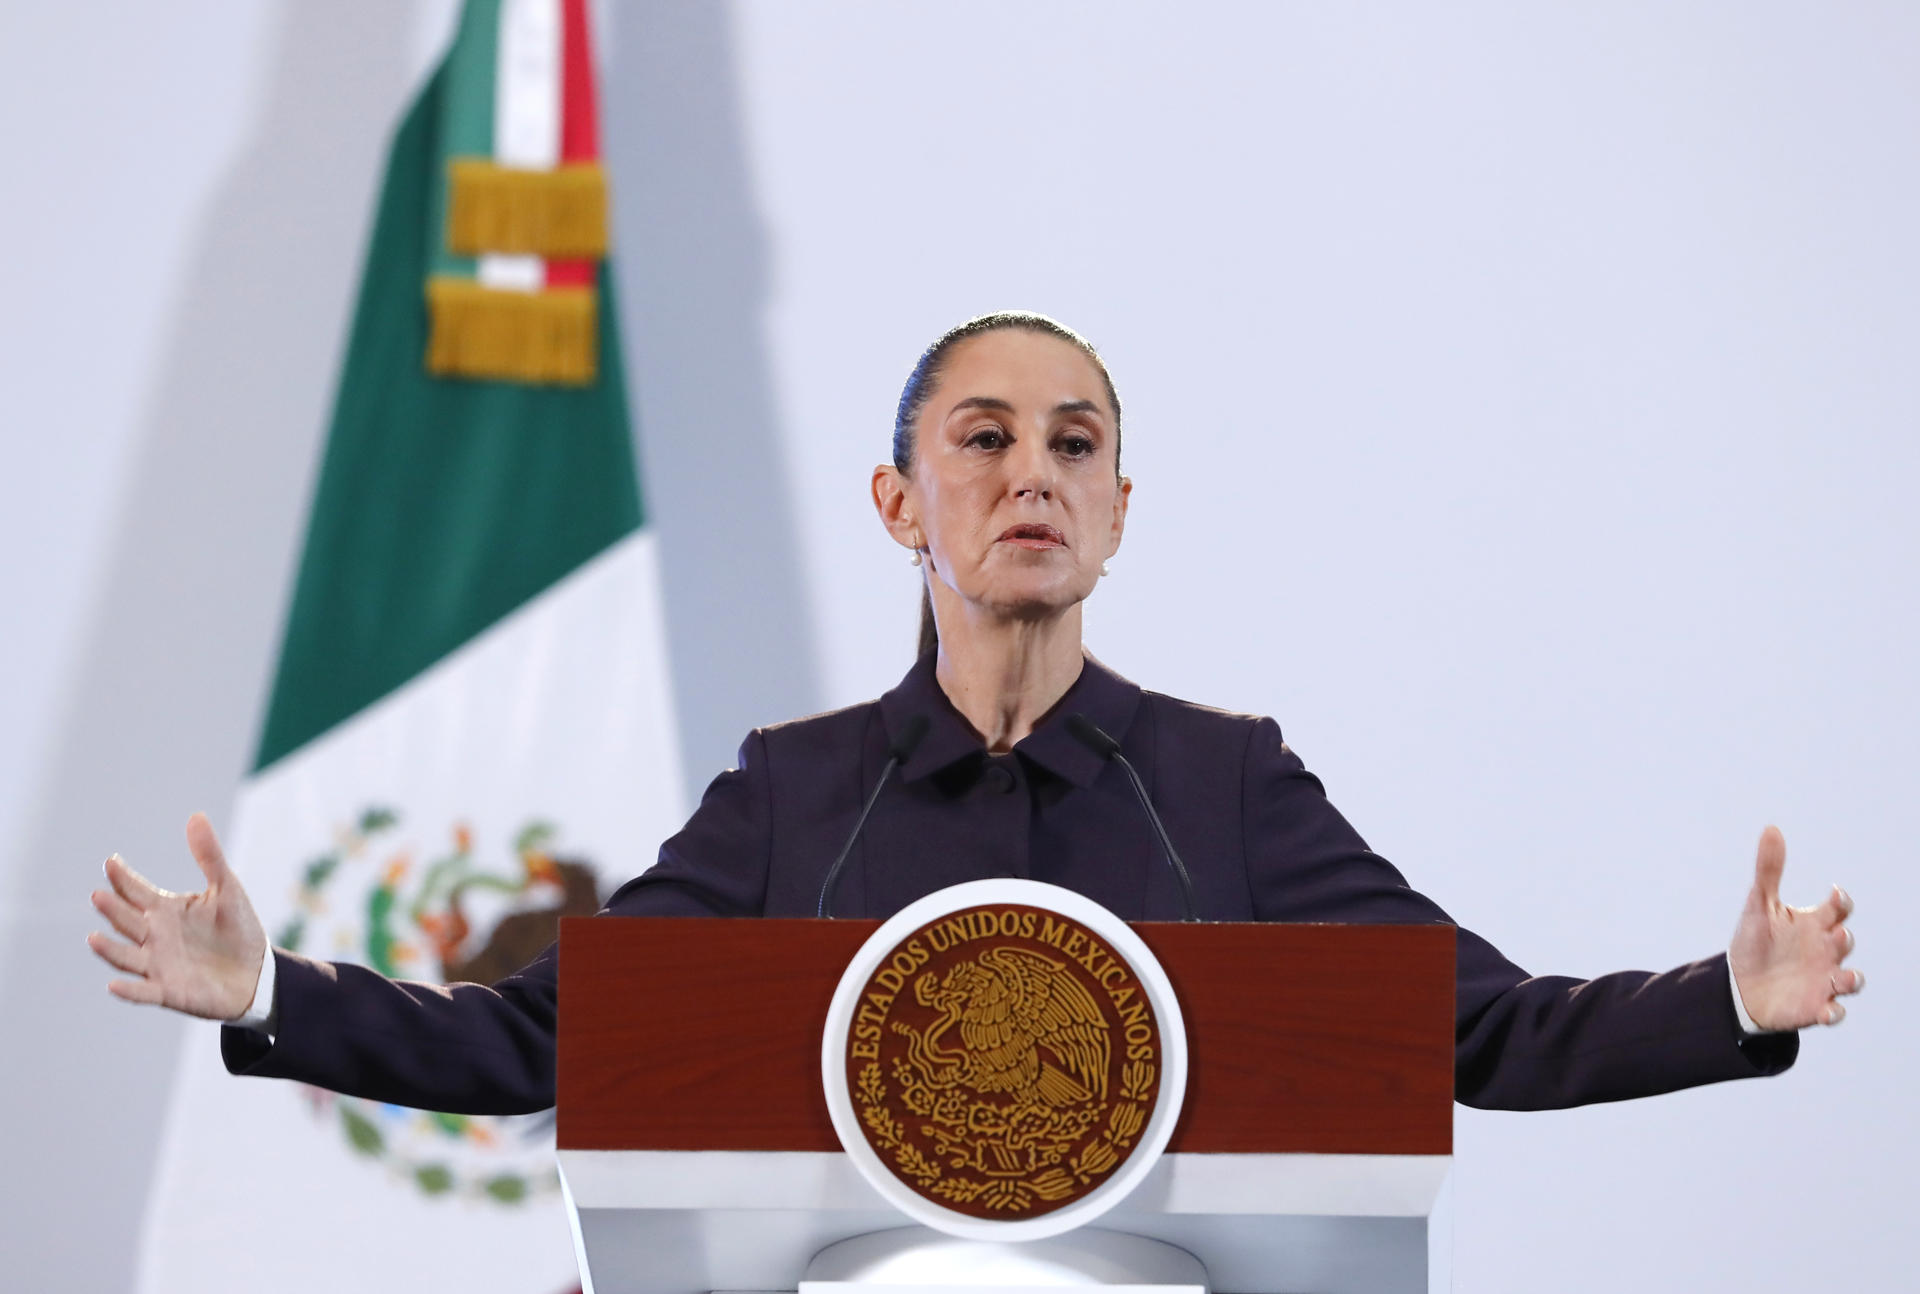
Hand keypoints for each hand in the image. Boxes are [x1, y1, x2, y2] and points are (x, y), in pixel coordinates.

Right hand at [87, 812, 266, 1020]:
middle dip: (113, 909)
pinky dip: (129, 991)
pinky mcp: (168, 992)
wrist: (256, 972)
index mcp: (165, 910)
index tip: (112, 862)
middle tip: (99, 896)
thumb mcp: (227, 888)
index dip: (123, 878)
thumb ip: (209, 856)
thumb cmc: (237, 929)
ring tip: (94, 938)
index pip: (136, 891)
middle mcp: (154, 936)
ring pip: (126, 956)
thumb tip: (196, 815)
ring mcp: (158, 964)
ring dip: (109, 949)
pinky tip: (114, 985)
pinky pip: (144, 993)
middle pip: (126, 921)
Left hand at [1729, 825, 1861, 1029]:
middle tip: (1835, 935)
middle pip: (1845, 941)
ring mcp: (1824, 979)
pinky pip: (1834, 1013)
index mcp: (1814, 923)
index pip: (1838, 908)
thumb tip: (1771, 828)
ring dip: (1851, 979)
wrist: (1740, 986)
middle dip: (1844, 939)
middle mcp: (1825, 950)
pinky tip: (1826, 1011)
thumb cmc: (1755, 941)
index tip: (1834, 896)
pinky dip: (1835, 1013)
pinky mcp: (1816, 1007)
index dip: (1840, 902)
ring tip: (1842, 979)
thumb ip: (1768, 869)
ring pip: (1850, 980)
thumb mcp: (1759, 905)